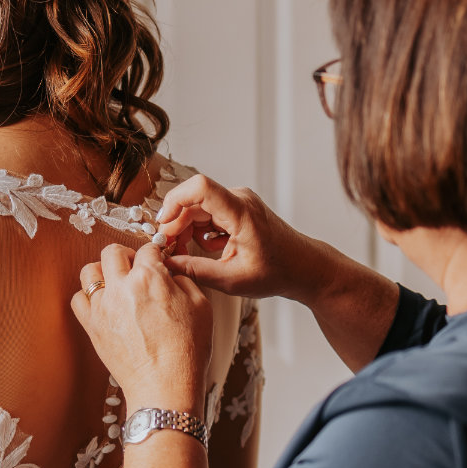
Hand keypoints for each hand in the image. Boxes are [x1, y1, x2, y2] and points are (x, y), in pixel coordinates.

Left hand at [71, 242, 213, 411]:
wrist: (165, 386)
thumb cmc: (187, 350)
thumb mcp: (201, 306)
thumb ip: (184, 281)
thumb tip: (170, 274)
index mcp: (150, 277)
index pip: (147, 249)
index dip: (155, 253)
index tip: (157, 261)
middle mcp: (122, 287)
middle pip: (112, 252)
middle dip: (126, 256)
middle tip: (136, 269)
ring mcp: (102, 306)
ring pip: (89, 271)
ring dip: (102, 272)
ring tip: (115, 284)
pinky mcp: (91, 326)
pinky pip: (78, 299)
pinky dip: (87, 296)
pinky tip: (102, 304)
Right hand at [154, 176, 330, 304]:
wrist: (302, 267)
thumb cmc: (276, 272)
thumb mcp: (233, 280)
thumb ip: (197, 272)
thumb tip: (166, 265)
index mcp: (242, 212)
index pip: (200, 187)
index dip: (175, 202)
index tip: (164, 227)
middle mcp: (239, 199)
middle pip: (193, 200)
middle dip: (175, 224)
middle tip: (169, 251)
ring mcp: (238, 202)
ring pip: (197, 207)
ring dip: (185, 230)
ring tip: (186, 256)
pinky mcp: (236, 208)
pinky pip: (207, 213)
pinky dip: (199, 231)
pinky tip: (206, 252)